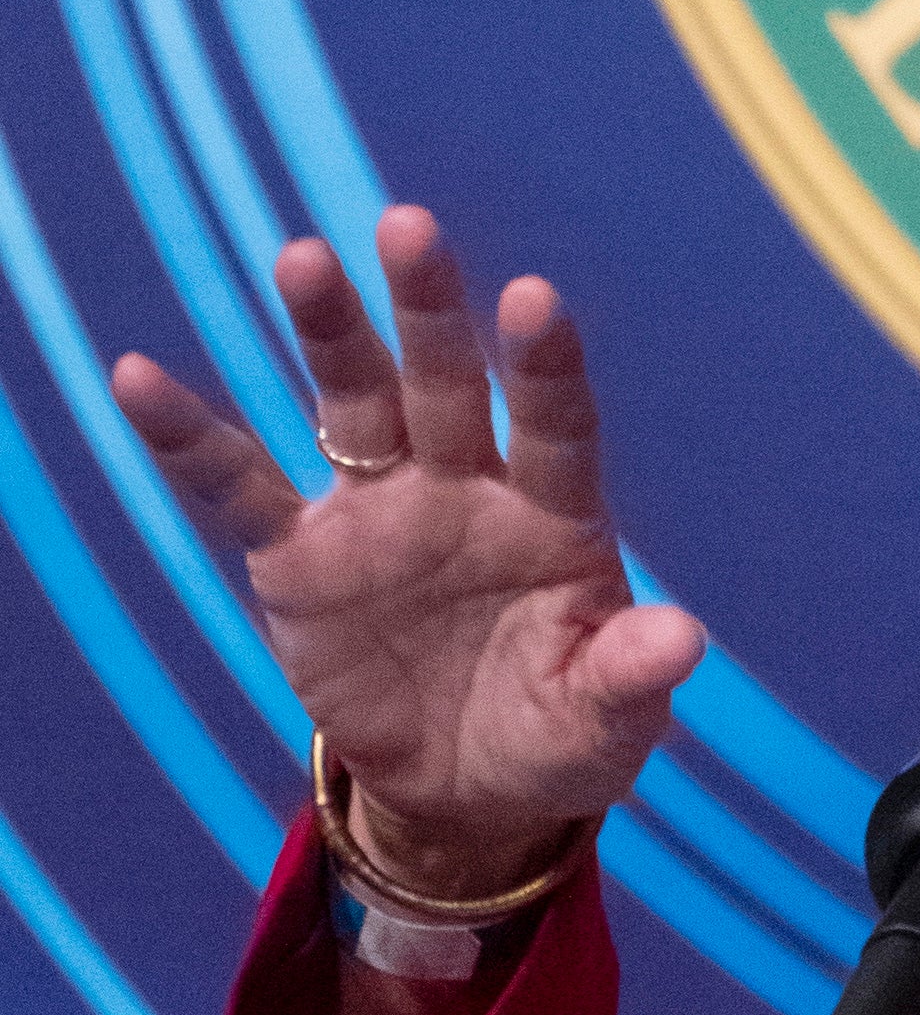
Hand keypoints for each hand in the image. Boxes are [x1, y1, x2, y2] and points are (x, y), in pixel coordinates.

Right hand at [113, 206, 703, 898]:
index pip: (555, 423)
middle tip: (409, 224)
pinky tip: (140, 378)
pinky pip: (238, 487)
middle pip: (447, 383)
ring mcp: (380, 511)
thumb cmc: (556, 733)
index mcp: (553, 512)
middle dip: (429, 309)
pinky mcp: (299, 558)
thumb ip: (628, 675)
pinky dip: (189, 437)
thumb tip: (684, 641)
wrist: (467, 790)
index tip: (533, 299)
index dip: (544, 366)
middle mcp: (465, 486)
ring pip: (354, 402)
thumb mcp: (603, 717)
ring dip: (330, 332)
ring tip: (302, 257)